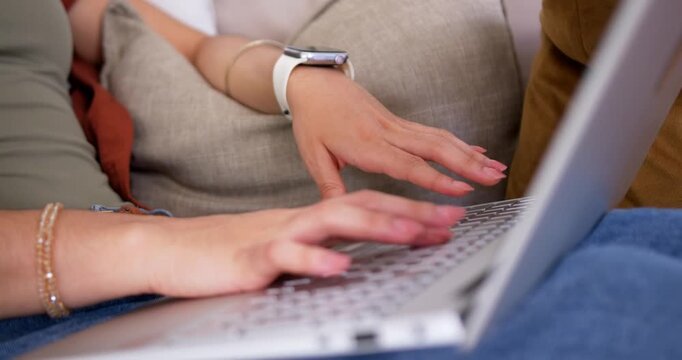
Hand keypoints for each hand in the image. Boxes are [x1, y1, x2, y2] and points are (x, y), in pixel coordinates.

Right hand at [146, 190, 463, 296]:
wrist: (170, 250)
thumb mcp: (283, 247)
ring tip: (412, 231)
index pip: (365, 207)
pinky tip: (339, 267)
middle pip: (359, 207)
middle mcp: (298, 222)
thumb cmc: (227, 252)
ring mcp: (274, 237)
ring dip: (374, 225)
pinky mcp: (249, 260)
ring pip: (329, 223)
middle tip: (450, 218)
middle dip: (408, 211)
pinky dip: (313, 260)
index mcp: (308, 220)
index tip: (445, 218)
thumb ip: (317, 246)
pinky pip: (283, 257)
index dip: (407, 210)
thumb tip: (354, 253)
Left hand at [287, 67, 507, 198]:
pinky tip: (477, 151)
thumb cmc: (312, 120)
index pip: (408, 165)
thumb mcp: (313, 155)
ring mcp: (396, 126)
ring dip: (470, 153)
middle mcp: (387, 133)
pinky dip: (458, 142)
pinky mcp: (399, 122)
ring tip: (496, 168)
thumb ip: (329, 185)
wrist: (315, 84)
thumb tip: (342, 214)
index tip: (462, 189)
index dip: (437, 178)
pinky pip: (433, 132)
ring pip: (440, 138)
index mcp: (366, 145)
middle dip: (468, 164)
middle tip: (494, 177)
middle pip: (434, 148)